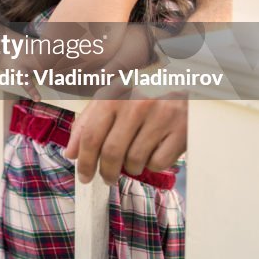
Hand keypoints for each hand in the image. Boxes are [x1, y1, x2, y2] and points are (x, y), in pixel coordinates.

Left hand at [63, 95, 186, 184]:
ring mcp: (161, 116)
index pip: (91, 135)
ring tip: (132, 161)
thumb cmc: (143, 92)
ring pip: (135, 161)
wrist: (187, 80)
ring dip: (130, 168)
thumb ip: (87, 122)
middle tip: (106, 178)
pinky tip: (153, 153)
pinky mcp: (182, 130)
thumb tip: (71, 153)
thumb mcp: (112, 98)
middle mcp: (136, 104)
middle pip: (111, 152)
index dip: (84, 161)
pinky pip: (158, 163)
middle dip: (106, 172)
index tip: (83, 176)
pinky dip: (152, 165)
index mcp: (114, 95)